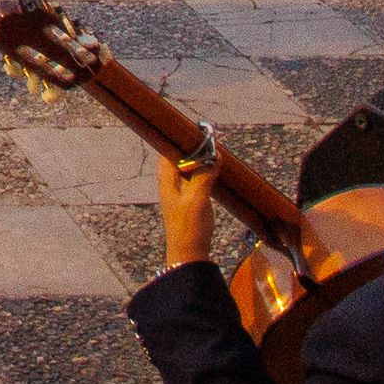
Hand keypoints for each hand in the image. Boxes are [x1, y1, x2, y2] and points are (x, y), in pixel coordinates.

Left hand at [153, 140, 225, 268]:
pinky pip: (196, 178)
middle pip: (179, 156)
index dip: (179, 137)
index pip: (168, 149)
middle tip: (209, 138)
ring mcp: (180, 191)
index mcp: (166, 178)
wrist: (189, 255)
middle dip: (193, 146)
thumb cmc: (188, 227)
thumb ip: (204, 175)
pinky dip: (205, 171)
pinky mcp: (190, 200)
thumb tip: (214, 156)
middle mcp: (170, 182)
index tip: (195, 128)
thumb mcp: (197, 199)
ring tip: (215, 151)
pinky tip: (216, 171)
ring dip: (200, 159)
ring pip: (189, 167)